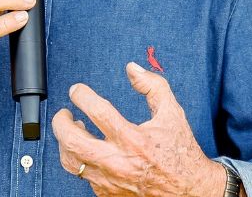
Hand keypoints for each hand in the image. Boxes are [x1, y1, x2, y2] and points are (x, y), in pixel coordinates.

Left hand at [53, 62, 227, 196]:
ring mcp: (110, 180)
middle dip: (61, 122)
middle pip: (72, 140)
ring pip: (70, 161)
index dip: (81, 96)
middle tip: (64, 113)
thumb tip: (132, 68)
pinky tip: (87, 150)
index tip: (77, 91)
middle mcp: (118, 162)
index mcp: (133, 139)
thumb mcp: (172, 113)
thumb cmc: (180, 153)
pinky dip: (80, 161)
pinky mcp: (108, 193)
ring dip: (65, 143)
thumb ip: (153, 86)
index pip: (97, 111)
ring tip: (72, 131)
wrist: (190, 190)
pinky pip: (83, 176)